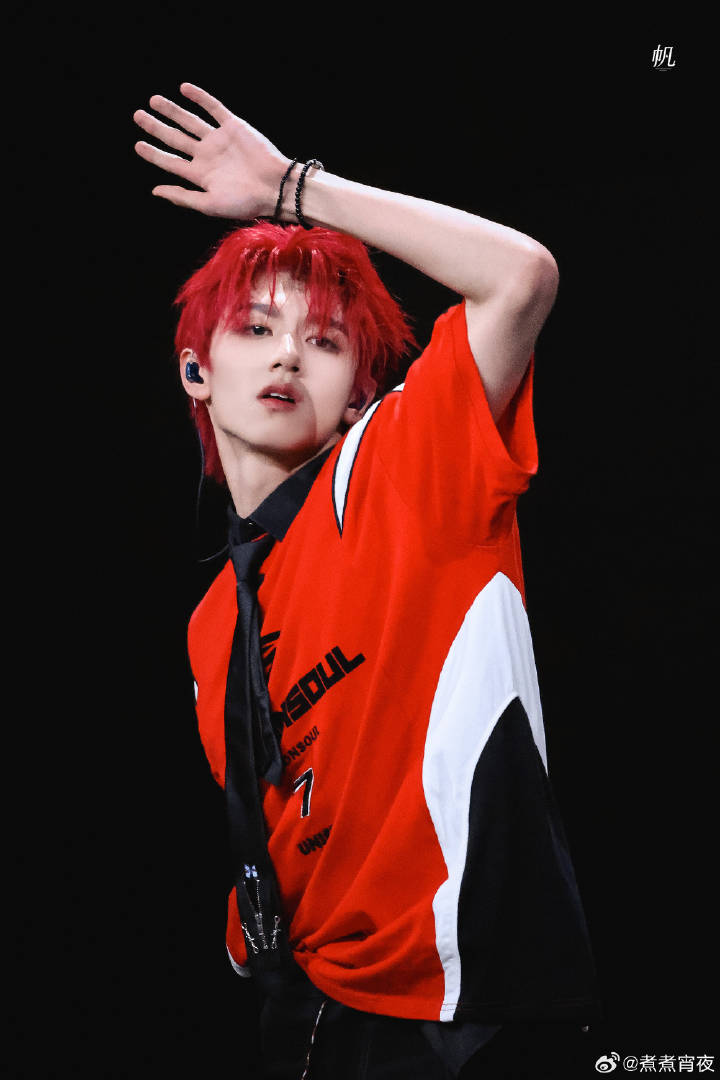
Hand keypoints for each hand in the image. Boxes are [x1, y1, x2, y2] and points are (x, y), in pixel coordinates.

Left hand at [133, 83, 290, 218]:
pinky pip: (213, 108)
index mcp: (201, 175)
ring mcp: (219, 140)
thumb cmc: (245, 202)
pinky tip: (184, 89)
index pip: (171, 162)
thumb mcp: (209, 205)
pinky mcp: (233, 126)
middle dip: (156, 127)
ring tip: (154, 101)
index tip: (138, 145)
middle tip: (138, 116)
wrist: (275, 186)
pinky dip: (200, 98)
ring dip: (173, 110)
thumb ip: (182, 197)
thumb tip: (155, 191)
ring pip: (190, 121)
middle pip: (176, 139)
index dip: (154, 154)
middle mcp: (207, 156)